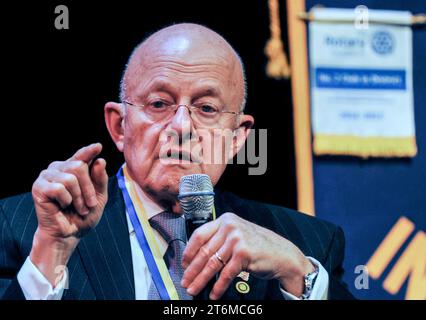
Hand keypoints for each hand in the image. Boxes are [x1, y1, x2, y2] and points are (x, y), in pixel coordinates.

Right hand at [30, 143, 107, 285]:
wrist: (68, 234)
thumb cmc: (83, 215)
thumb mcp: (99, 198)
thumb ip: (100, 180)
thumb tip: (99, 161)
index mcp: (73, 169)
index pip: (82, 156)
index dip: (89, 151)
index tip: (98, 147)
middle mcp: (59, 168)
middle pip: (79, 166)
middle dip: (88, 188)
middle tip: (88, 204)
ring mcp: (47, 176)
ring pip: (70, 178)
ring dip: (78, 197)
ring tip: (77, 207)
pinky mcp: (39, 187)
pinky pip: (59, 188)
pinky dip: (66, 200)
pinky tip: (62, 205)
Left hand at [181, 212, 313, 298]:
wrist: (282, 253)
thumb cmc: (258, 246)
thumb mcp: (237, 235)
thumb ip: (219, 240)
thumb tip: (195, 258)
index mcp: (225, 220)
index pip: (199, 234)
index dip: (189, 251)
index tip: (184, 264)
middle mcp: (230, 226)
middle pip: (204, 251)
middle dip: (192, 270)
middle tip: (185, 281)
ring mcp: (237, 239)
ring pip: (212, 264)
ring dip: (201, 280)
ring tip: (194, 289)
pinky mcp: (243, 253)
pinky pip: (226, 274)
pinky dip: (218, 286)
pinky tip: (214, 294)